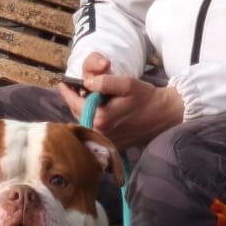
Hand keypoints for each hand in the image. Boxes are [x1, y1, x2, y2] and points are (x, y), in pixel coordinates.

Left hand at [58, 52, 183, 150]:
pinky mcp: (111, 144)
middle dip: (74, 100)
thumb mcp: (126, 83)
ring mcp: (105, 140)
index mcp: (101, 119)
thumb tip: (86, 82)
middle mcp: (100, 133)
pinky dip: (91, 118)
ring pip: (85, 122)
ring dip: (82, 109)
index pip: (75, 103)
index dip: (67, 92)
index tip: (62, 83)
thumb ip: (104, 82)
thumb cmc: (145, 98)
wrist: (163, 116)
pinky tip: (94, 109)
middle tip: (72, 87)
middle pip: (77, 114)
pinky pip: (93, 129)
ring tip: (82, 96)